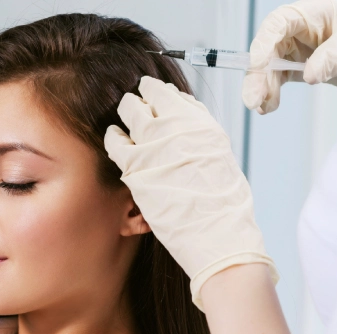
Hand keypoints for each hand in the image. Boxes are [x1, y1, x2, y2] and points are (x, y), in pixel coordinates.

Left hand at [104, 76, 275, 309]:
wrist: (219, 236)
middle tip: (134, 106)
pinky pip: (115, 142)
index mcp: (203, 125)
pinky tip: (113, 139)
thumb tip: (181, 118)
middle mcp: (180, 129)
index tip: (153, 96)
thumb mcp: (219, 156)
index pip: (172, 95)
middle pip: (148, 99)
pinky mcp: (137, 168)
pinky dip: (113, 138)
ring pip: (129, 113)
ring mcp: (156, 146)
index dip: (159, 94)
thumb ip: (199, 134)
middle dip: (139, 101)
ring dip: (125, 114)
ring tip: (123, 120)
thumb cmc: (223, 205)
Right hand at [244, 0, 336, 113]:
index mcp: (312, 14)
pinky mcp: (301, 69)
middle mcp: (300, 31)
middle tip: (253, 98)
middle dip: (258, 74)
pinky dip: (272, 94)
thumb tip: (309, 76)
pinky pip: (279, 81)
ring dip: (262, 88)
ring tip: (262, 108)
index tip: (259, 64)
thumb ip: (333, 58)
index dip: (264, 42)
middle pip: (268, 49)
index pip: (278, 23)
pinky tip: (269, 107)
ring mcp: (298, 51)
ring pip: (269, 68)